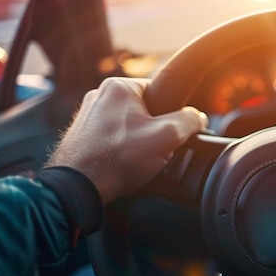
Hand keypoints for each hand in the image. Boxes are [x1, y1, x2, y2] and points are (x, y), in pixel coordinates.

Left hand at [46, 77, 207, 204]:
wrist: (78, 188)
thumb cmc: (117, 159)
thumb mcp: (166, 137)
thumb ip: (188, 121)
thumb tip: (197, 118)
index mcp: (119, 86)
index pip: (159, 90)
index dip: (171, 113)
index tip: (171, 132)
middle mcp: (98, 96)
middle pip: (143, 109)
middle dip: (153, 129)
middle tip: (155, 149)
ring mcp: (86, 116)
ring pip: (127, 126)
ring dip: (136, 141)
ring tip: (136, 160)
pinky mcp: (80, 136)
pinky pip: (110, 139)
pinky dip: (119, 150)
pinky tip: (121, 165)